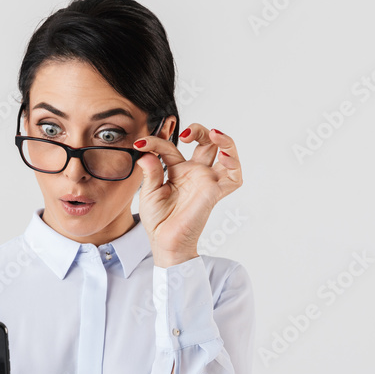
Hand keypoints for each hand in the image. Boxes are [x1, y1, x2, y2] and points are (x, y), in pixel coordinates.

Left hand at [134, 124, 242, 267]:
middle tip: (184, 133)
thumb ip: (150, 171)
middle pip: (206, 143)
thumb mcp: (148, 193)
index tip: (140, 143)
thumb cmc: (158, 222)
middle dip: (199, 130)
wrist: (164, 243)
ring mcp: (206, 181)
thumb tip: (145, 152)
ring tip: (212, 133)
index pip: (171, 147)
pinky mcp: (214, 192)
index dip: (156, 141)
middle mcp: (195, 173)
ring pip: (225, 153)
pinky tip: (223, 156)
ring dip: (223, 140)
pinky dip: (234, 163)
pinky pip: (234, 177)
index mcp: (178, 171)